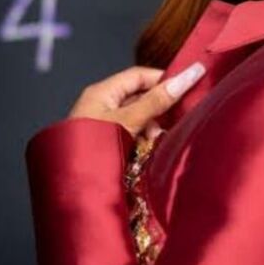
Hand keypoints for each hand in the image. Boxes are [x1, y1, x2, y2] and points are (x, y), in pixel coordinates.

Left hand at [67, 61, 206, 139]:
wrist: (74, 188)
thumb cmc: (92, 148)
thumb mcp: (129, 120)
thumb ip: (156, 101)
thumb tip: (186, 78)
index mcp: (102, 93)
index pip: (139, 76)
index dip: (163, 79)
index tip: (188, 85)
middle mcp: (103, 106)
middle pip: (141, 97)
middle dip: (161, 107)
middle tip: (181, 114)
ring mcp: (106, 127)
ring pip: (140, 119)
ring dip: (154, 127)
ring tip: (160, 138)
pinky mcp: (110, 147)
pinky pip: (135, 136)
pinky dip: (146, 140)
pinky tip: (153, 149)